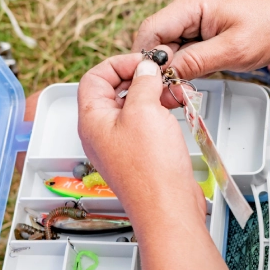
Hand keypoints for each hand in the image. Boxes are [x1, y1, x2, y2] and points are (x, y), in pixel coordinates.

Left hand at [77, 46, 205, 221]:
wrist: (167, 207)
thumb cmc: (150, 168)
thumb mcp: (144, 111)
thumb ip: (142, 82)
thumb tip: (144, 69)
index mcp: (92, 119)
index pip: (94, 78)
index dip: (118, 64)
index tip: (143, 62)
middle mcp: (101, 131)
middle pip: (114, 90)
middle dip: (140, 78)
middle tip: (162, 75)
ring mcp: (120, 143)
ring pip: (133, 106)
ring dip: (154, 93)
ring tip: (177, 91)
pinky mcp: (138, 153)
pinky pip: (145, 122)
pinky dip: (160, 110)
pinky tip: (178, 107)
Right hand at [133, 0, 269, 106]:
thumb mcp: (232, 50)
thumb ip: (195, 62)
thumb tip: (165, 76)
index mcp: (191, 5)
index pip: (150, 31)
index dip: (146, 59)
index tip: (155, 83)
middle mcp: (187, 9)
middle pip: (155, 41)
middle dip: (159, 67)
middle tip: (170, 92)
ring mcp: (193, 20)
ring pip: (167, 49)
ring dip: (172, 69)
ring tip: (181, 88)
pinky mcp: (200, 31)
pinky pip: (181, 50)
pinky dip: (183, 67)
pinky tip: (190, 79)